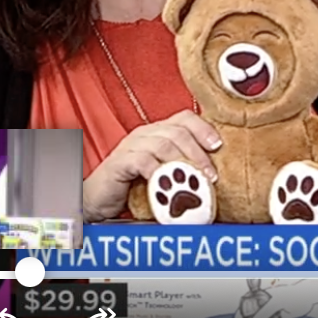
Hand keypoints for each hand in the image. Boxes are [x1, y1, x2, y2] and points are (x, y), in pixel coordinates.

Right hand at [81, 110, 222, 222]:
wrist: (98, 199)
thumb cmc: (133, 187)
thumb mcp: (163, 173)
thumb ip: (182, 167)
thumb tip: (213, 174)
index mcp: (157, 132)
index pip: (184, 118)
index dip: (203, 128)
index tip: (219, 145)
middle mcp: (145, 134)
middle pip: (178, 131)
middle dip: (198, 152)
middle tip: (211, 173)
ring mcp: (131, 146)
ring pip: (164, 144)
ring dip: (184, 163)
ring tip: (196, 181)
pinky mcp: (120, 162)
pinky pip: (144, 161)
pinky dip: (159, 172)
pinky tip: (169, 185)